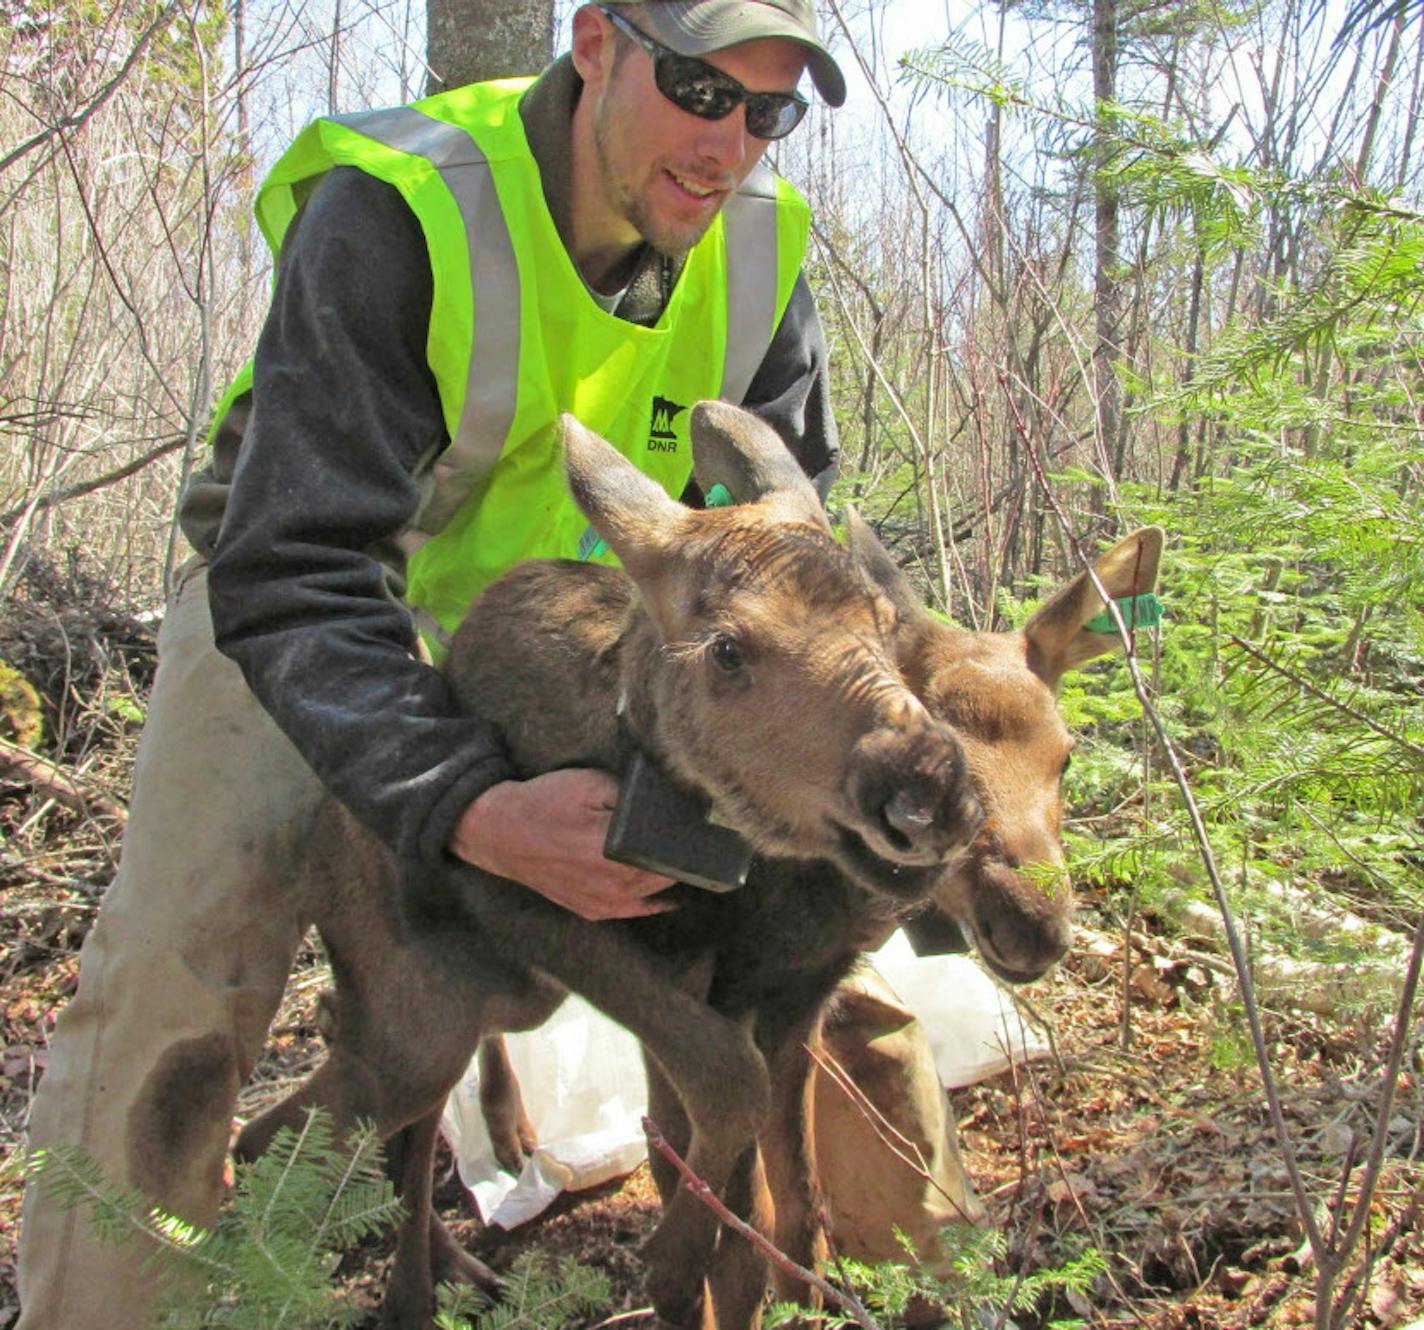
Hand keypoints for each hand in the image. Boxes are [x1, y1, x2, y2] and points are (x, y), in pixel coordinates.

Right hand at [450, 767, 675, 920]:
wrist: (501, 832)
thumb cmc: (545, 803)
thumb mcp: (590, 784)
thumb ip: (633, 797)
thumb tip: (671, 807)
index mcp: (612, 849)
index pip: (669, 850)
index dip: (690, 839)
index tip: (703, 827)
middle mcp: (610, 882)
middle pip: (666, 874)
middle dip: (682, 857)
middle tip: (695, 840)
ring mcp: (600, 901)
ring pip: (652, 893)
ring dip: (668, 877)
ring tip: (681, 859)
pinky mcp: (590, 909)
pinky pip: (632, 911)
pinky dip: (652, 903)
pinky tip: (668, 897)